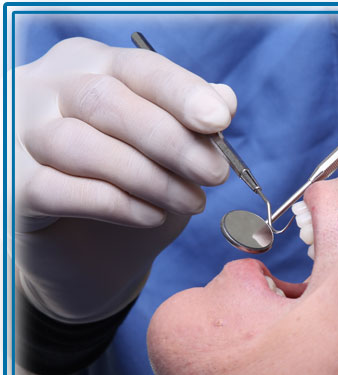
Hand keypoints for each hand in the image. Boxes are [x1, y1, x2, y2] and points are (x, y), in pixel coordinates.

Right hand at [13, 37, 236, 322]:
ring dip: (149, 178)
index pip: (138, 67)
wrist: (93, 250)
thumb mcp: (173, 154)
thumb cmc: (136, 189)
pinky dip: (116, 204)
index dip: (181, 92)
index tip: (219, 120)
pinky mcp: (14, 185)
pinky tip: (151, 216)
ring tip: (191, 202)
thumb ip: (191, 124)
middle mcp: (49, 90)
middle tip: (214, 175)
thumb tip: (224, 98)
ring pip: (81, 144)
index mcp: (92, 67)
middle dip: (171, 141)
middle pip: (107, 102)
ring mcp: (22, 135)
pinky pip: (60, 190)